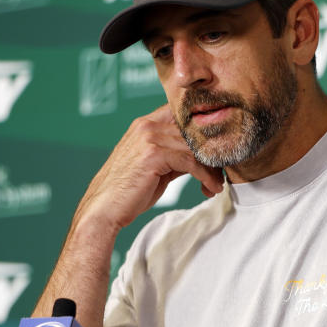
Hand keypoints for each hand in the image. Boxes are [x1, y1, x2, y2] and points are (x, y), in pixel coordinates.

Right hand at [75, 105, 223, 231]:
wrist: (104, 209)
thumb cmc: (129, 191)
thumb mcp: (156, 166)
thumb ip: (176, 155)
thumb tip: (202, 156)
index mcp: (146, 123)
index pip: (185, 117)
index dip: (204, 133)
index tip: (218, 154)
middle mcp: (147, 125)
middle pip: (194, 131)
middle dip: (212, 153)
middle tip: (222, 172)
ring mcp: (149, 137)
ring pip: (195, 147)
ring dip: (212, 168)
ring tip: (217, 184)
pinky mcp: (153, 154)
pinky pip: (191, 161)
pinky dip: (205, 176)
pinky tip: (210, 188)